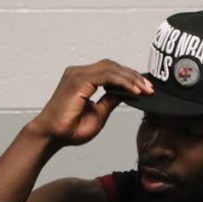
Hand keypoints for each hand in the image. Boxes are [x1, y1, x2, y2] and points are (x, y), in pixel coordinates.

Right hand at [27, 59, 152, 147]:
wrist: (52, 136)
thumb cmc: (70, 128)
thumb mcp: (99, 114)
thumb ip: (110, 101)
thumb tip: (124, 94)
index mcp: (83, 79)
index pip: (110, 71)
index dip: (129, 77)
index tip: (146, 89)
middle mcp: (79, 73)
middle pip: (112, 66)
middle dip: (134, 76)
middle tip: (150, 88)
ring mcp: (77, 75)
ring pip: (111, 68)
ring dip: (131, 78)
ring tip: (145, 89)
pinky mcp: (77, 81)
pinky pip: (106, 76)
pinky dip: (122, 82)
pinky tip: (134, 91)